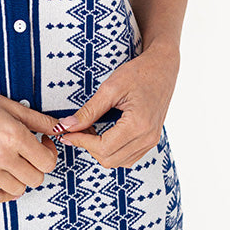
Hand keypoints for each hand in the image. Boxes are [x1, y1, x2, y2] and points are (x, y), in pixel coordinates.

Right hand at [0, 83, 60, 203]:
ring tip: (14, 162)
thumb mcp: (12, 106)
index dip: (50, 153)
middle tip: (29, 152)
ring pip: (18, 190)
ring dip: (21, 177)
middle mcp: (0, 155)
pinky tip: (5, 179)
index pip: (48, 162)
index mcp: (14, 136)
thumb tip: (62, 128)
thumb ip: (41, 120)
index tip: (43, 144)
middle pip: (36, 179)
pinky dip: (4, 193)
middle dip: (37, 166)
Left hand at [52, 41, 179, 168]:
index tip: (67, 133)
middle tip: (76, 130)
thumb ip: (89, 110)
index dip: (81, 142)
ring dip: (100, 151)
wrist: (163, 68)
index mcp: (138, 124)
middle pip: (110, 159)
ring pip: (119, 161)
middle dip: (89, 147)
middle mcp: (147, 137)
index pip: (103, 147)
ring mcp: (152, 141)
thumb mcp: (110, 88)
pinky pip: (129, 157)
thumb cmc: (139, 73)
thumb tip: (67, 126)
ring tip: (90, 130)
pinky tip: (104, 134)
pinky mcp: (151, 140)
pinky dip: (113, 151)